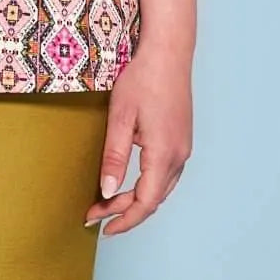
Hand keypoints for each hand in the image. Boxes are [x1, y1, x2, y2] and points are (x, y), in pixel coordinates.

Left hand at [83, 41, 192, 235]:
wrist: (168, 52)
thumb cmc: (143, 78)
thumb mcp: (121, 116)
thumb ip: (115, 156)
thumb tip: (108, 191)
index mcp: (164, 154)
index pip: (145, 202)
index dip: (123, 219)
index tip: (100, 227)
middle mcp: (179, 156)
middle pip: (153, 199)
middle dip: (124, 212)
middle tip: (95, 215)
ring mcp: (184, 148)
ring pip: (161, 189)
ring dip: (137, 201)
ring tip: (109, 204)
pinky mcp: (181, 139)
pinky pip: (166, 175)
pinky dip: (148, 186)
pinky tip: (131, 183)